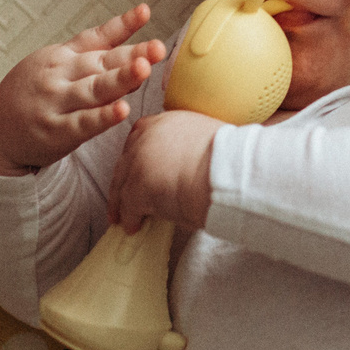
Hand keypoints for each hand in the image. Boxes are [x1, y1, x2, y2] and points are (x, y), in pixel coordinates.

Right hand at [0, 6, 168, 176]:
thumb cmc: (33, 93)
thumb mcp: (57, 62)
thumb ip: (97, 49)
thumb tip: (141, 37)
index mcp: (63, 56)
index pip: (97, 39)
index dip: (123, 25)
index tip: (145, 12)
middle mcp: (60, 75)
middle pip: (101, 64)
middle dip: (131, 56)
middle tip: (157, 49)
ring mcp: (56, 103)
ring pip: (93, 90)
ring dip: (119, 80)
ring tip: (144, 70)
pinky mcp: (55, 132)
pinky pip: (82, 124)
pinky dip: (102, 117)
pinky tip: (121, 110)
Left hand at [109, 109, 221, 233]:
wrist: (228, 172)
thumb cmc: (227, 159)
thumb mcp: (203, 138)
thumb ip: (185, 145)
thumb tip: (183, 164)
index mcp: (163, 123)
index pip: (138, 138)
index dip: (136, 158)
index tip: (135, 170)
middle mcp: (145, 137)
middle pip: (125, 162)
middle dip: (122, 182)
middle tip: (121, 198)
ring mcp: (138, 162)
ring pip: (122, 186)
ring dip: (121, 204)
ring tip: (123, 218)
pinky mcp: (138, 187)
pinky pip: (129, 207)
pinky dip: (131, 219)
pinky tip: (134, 227)